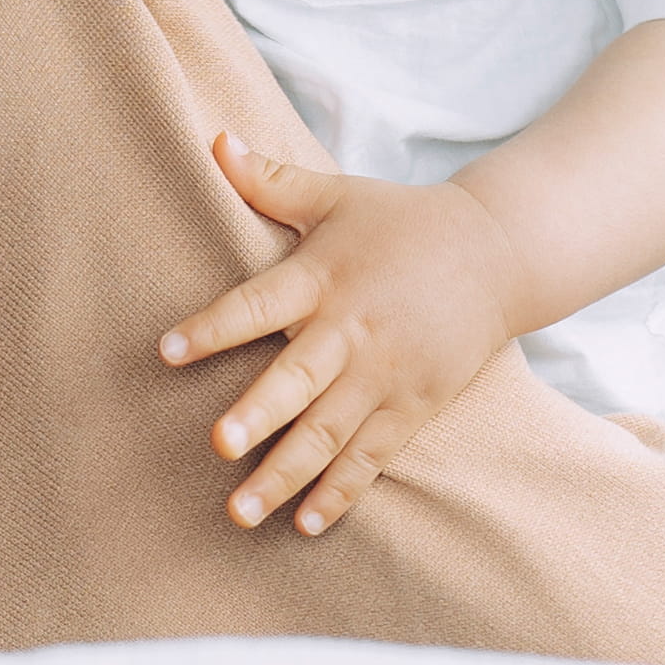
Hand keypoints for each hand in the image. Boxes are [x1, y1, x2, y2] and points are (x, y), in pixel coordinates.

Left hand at [163, 134, 528, 535]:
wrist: (498, 253)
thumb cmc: (402, 222)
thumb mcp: (337, 195)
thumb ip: (270, 180)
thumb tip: (212, 139)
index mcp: (323, 277)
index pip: (258, 304)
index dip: (212, 328)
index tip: (166, 350)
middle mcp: (352, 330)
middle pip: (299, 378)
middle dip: (260, 413)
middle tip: (219, 445)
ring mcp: (386, 374)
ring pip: (329, 433)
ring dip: (285, 473)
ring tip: (242, 512)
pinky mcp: (414, 406)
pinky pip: (372, 457)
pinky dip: (341, 492)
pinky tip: (305, 525)